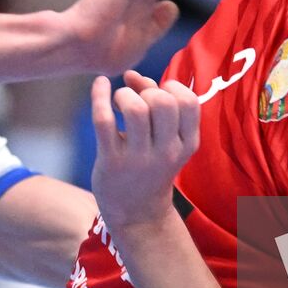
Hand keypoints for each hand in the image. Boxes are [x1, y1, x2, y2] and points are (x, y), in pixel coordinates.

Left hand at [90, 72, 200, 231]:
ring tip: (119, 99)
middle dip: (148, 90)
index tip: (158, 92)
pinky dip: (98, 95)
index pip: (189, 102)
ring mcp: (138, 158)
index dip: (172, 87)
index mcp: (186, 143)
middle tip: (138, 99)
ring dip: (124, 94)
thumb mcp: (167, 141)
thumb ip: (155, 104)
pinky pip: (104, 120)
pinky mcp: (111, 161)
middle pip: (163, 103)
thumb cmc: (152, 165)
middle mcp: (166, 151)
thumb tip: (131, 74)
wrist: (136, 212)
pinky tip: (99, 84)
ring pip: (135, 109)